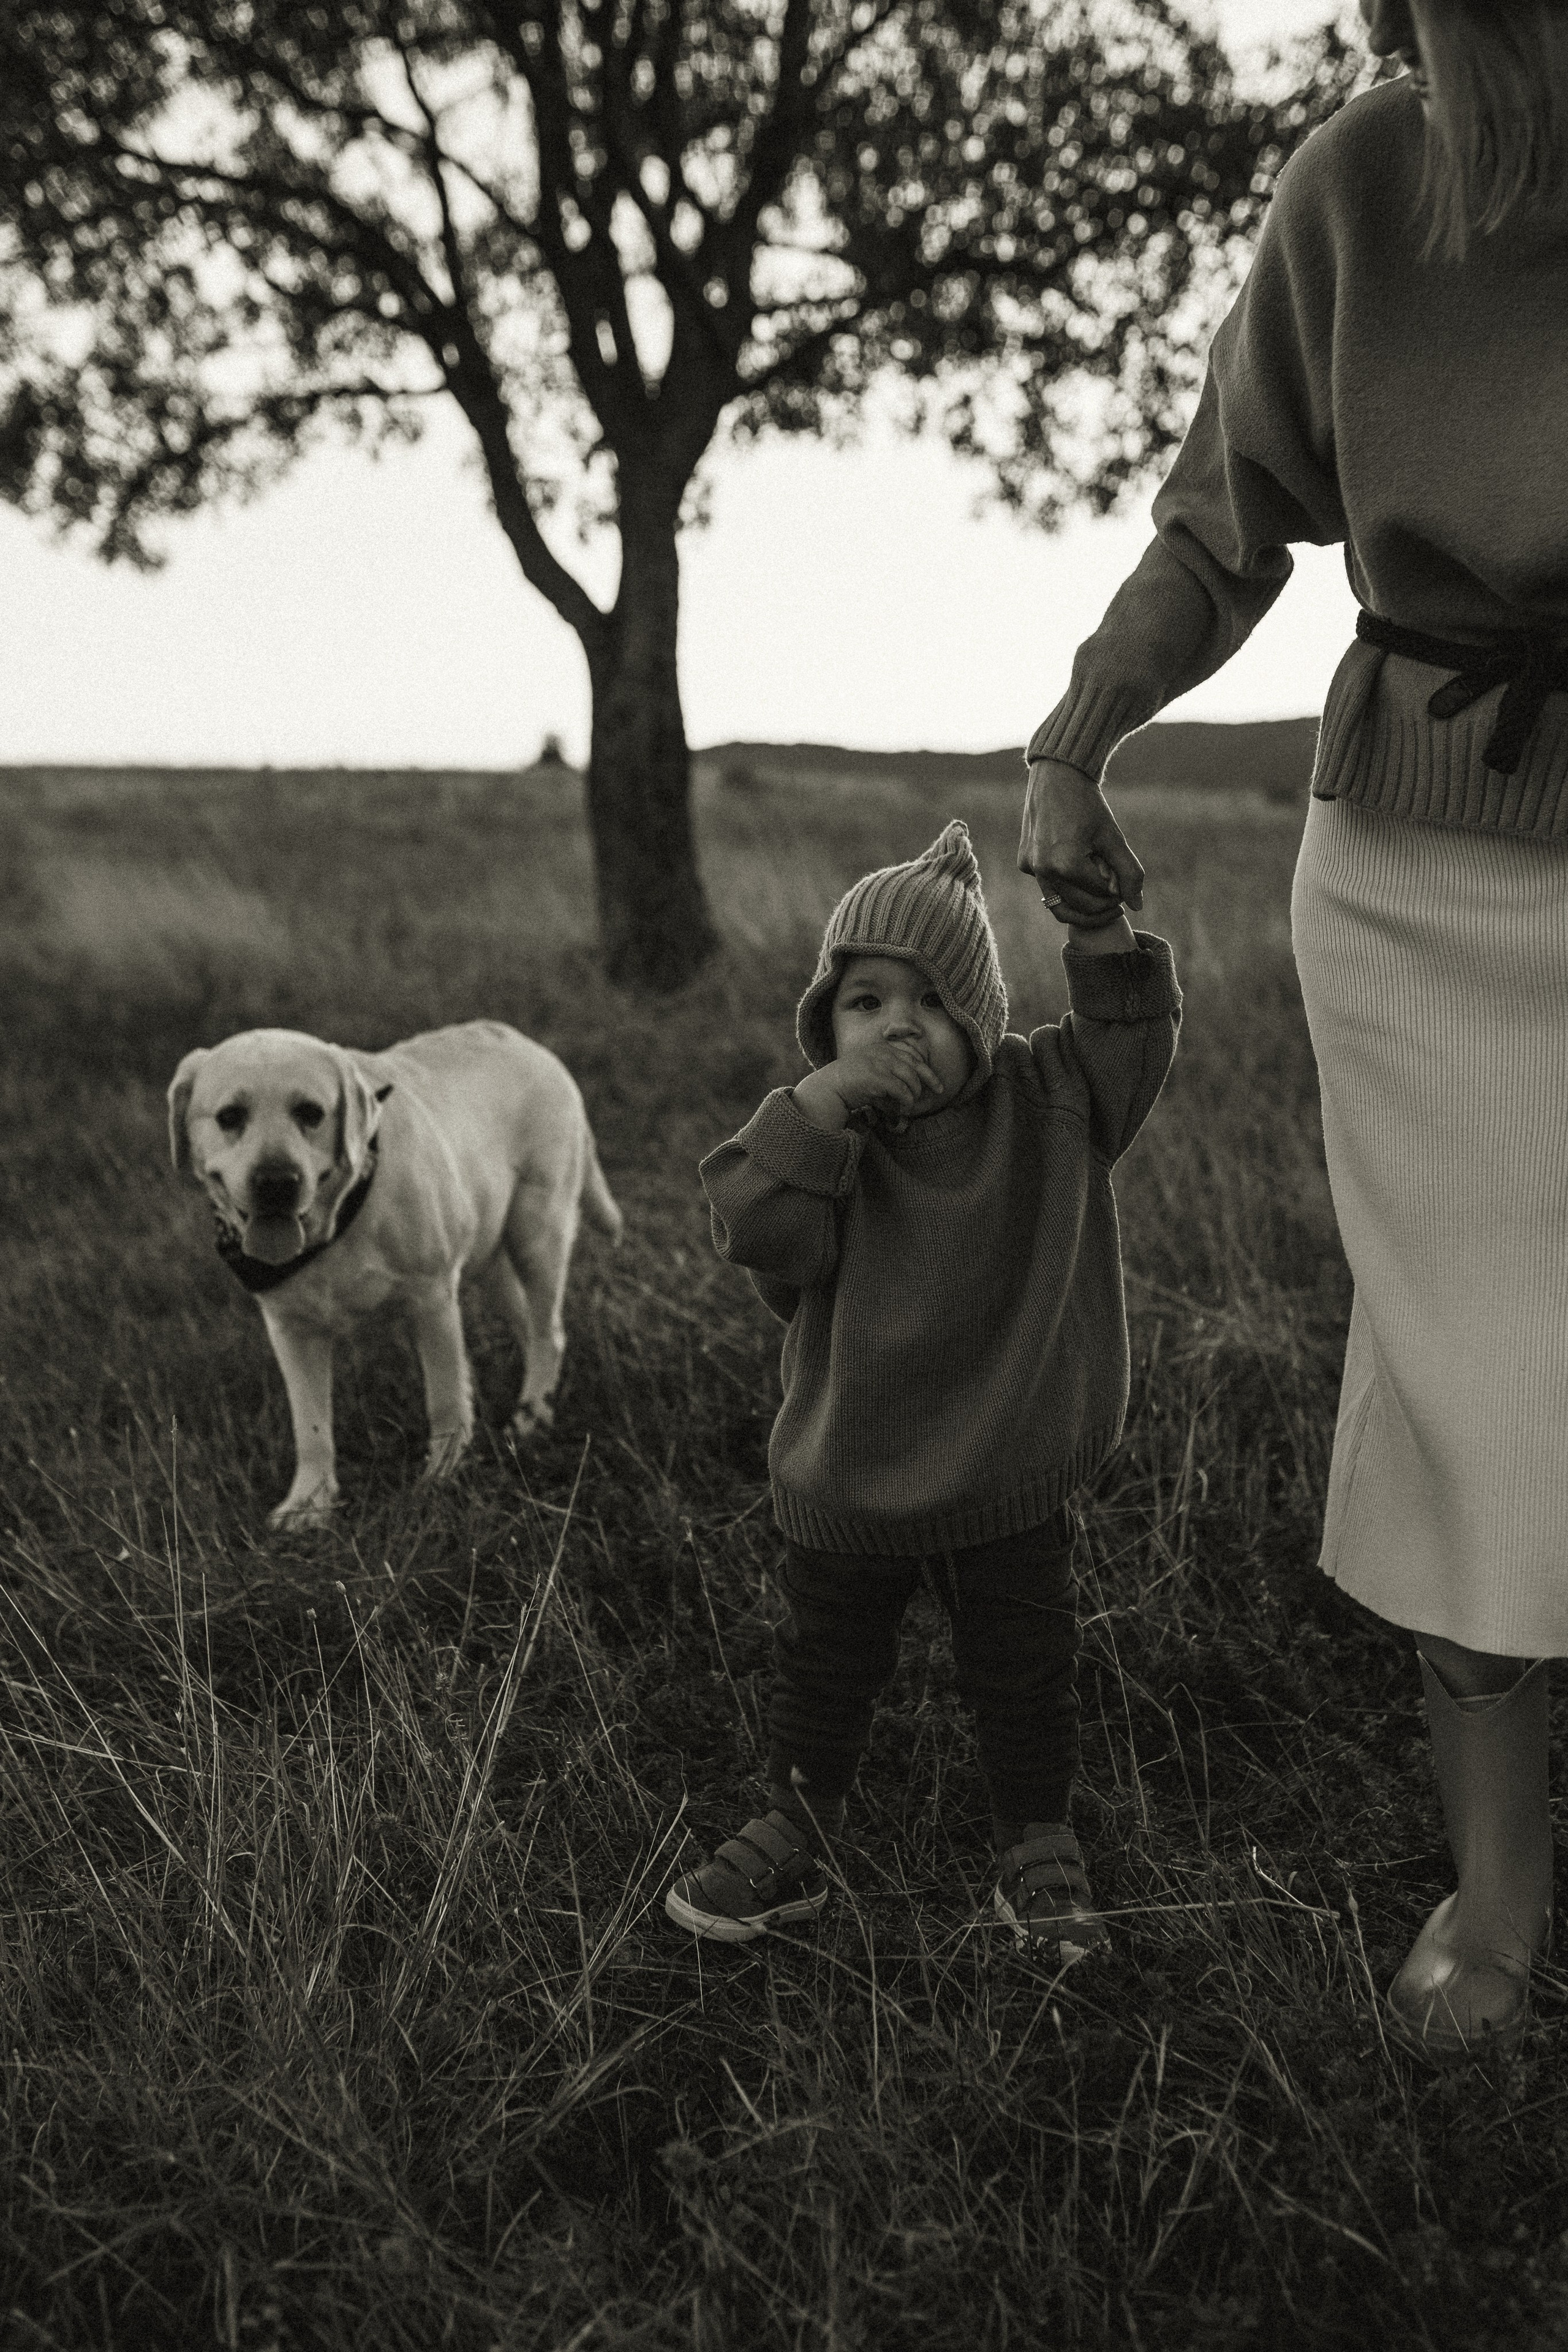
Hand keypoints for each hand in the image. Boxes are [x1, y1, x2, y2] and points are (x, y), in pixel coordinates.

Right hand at [797, 1038, 940, 1126]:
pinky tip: (903, 1108)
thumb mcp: (873, 1073)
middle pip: (915, 1064)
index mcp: (882, 1048)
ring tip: (909, 1104)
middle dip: (930, 1079)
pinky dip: (906, 1101)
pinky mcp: (877, 1077)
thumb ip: (891, 1078)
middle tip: (939, 1091)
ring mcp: (879, 1063)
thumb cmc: (851, 1085)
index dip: (927, 1070)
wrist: (830, 1088)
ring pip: (911, 1078)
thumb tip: (910, 1095)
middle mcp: (883, 1052)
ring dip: (914, 1094)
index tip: (937, 1083)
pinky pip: (901, 1090)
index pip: (912, 1055)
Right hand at [1019, 757, 1144, 928]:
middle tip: (1117, 893)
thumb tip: (1137, 906)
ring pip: (1060, 906)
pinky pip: (1048, 887)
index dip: (1119, 892)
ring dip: (1084, 906)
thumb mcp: (1113, 837)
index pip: (1101, 894)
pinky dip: (1066, 888)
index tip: (1125, 882)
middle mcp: (1044, 870)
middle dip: (1103, 903)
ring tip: (1101, 897)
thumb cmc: (1088, 804)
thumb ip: (1129, 872)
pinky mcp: (1024, 862)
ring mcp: (1031, 868)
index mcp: (1067, 864)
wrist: (1057, 775)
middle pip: (1081, 906)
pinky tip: (1078, 873)